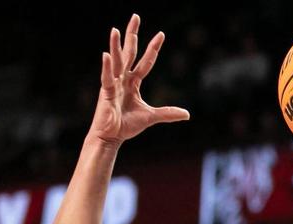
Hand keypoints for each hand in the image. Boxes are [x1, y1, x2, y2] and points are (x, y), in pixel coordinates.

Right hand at [88, 14, 189, 146]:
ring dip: (116, 45)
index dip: (153, 49)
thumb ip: (167, 113)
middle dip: (132, 35)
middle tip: (135, 16)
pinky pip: (107, 78)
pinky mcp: (106, 92)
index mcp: (133, 82)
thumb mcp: (151, 116)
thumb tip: (187, 114)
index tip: (161, 34)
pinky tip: (106, 54)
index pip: (145, 62)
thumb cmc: (127, 126)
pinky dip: (107, 67)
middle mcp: (123, 79)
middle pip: (129, 52)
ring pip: (116, 61)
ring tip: (116, 30)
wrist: (111, 137)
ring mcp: (113, 84)